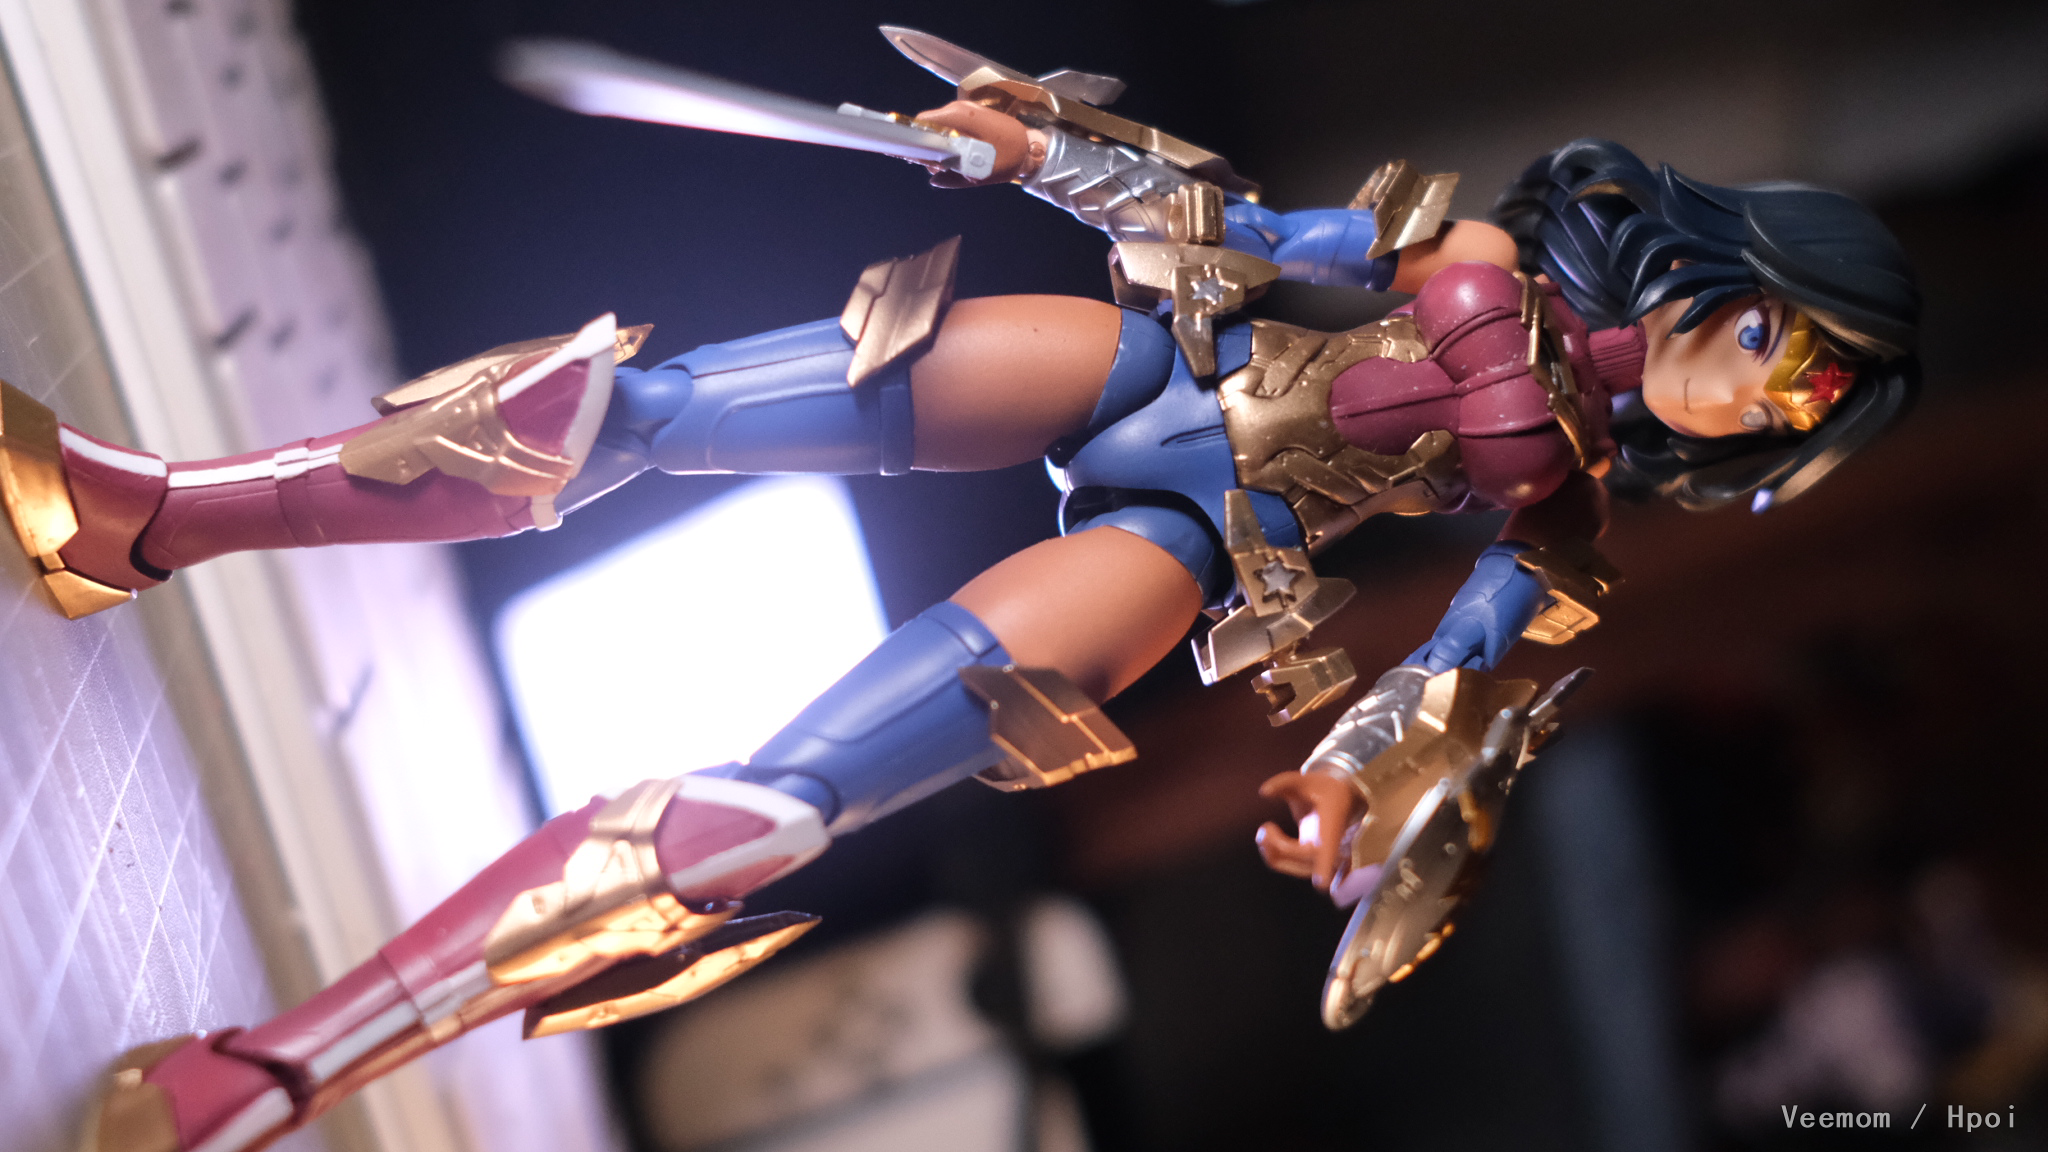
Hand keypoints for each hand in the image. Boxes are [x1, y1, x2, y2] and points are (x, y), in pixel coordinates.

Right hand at [912, 101, 1044, 184]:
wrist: (1031, 147)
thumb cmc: (1007, 158)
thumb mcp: (979, 174)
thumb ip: (953, 178)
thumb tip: (933, 180)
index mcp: (959, 117)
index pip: (923, 122)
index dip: (915, 139)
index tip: (918, 157)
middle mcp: (959, 108)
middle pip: (930, 124)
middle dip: (929, 146)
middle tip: (937, 167)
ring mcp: (966, 109)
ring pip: (940, 126)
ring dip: (940, 144)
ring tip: (948, 164)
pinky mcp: (972, 114)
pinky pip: (951, 125)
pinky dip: (950, 139)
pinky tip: (957, 156)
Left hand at [1256, 769, 1363, 890]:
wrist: (1339, 800)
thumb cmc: (1324, 788)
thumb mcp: (1307, 779)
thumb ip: (1284, 782)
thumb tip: (1263, 791)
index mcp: (1332, 826)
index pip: (1329, 849)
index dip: (1324, 866)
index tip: (1321, 884)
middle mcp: (1330, 846)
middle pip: (1303, 858)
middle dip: (1278, 847)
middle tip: (1265, 827)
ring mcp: (1320, 856)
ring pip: (1293, 867)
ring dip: (1271, 854)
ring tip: (1264, 829)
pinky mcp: (1309, 859)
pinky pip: (1289, 865)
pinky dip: (1273, 855)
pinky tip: (1268, 834)